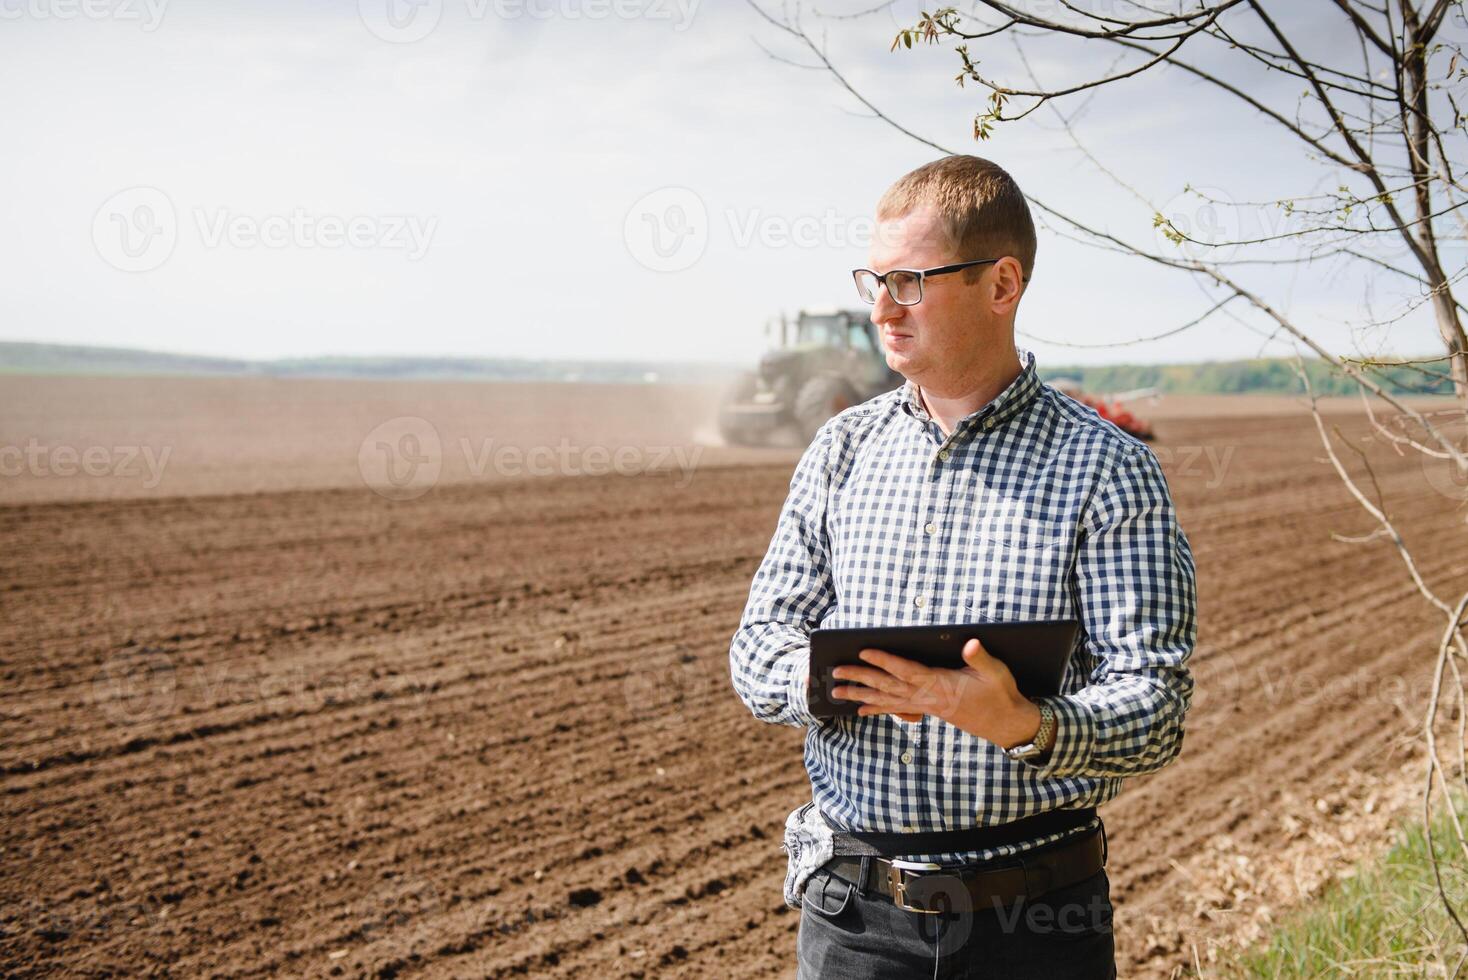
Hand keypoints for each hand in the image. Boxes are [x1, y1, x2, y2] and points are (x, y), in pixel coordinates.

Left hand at [830, 637, 1042, 748]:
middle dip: (861, 678)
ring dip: (861, 694)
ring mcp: (926, 707)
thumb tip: (970, 643)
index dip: (885, 660)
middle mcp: (928, 698)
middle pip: (888, 686)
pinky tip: (861, 709)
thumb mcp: (996, 672)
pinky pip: (896, 710)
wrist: (1007, 724)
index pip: (907, 670)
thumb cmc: (1000, 694)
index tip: (864, 650)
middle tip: (835, 671)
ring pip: (887, 699)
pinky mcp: (927, 711)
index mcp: (941, 684)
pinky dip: (877, 708)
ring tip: (837, 692)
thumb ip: (980, 658)